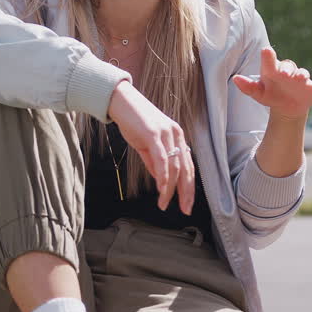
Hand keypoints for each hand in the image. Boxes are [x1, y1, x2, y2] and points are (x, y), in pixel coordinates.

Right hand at [106, 80, 194, 213]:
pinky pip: (162, 158)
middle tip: (184, 209)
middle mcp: (176, 134)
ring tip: (163, 203)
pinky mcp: (154, 133)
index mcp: (178, 137)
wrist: (121, 102)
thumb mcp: (147, 145)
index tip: (186, 204)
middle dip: (186, 192)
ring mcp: (166, 133)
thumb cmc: (134, 122)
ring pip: (174, 166)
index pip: (189, 166)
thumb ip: (155, 162)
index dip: (189, 187)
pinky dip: (163, 176)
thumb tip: (161, 181)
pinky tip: (161, 188)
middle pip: (186, 169)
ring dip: (170, 189)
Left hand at [232, 47, 311, 119]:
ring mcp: (302, 79)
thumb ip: (247, 87)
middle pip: (289, 66)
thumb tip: (235, 79)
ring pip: (303, 73)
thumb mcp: (258, 94)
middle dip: (287, 69)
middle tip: (284, 75)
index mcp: (273, 70)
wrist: (286, 108)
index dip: (269, 57)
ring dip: (303, 75)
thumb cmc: (270, 96)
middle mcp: (288, 72)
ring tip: (301, 79)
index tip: (266, 51)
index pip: (270, 61)